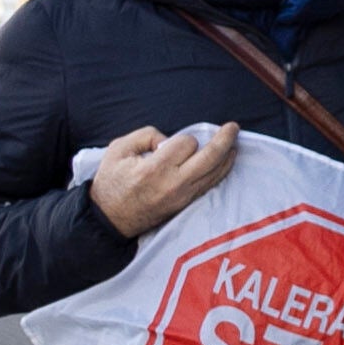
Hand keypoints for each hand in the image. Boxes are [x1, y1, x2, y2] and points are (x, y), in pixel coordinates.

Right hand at [90, 124, 239, 239]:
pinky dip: (221, 170)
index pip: (185, 144)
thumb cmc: (112, 181)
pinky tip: (226, 160)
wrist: (110, 218)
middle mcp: (173, 184)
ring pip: (215, 172)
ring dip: (228, 154)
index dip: (182, 139)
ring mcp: (183, 197)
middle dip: (225, 139)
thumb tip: (170, 140)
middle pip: (210, 158)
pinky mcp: (186, 204)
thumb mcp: (118, 150)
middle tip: (233, 126)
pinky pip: (210, 184)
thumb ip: (145, 136)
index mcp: (154, 170)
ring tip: (233, 141)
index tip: (168, 144)